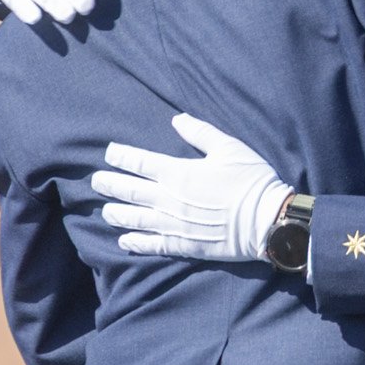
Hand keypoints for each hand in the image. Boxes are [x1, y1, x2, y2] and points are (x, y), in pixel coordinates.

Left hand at [91, 114, 292, 262]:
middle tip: (96, 182)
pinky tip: (123, 241)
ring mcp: (174, 224)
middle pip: (130, 191)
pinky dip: (135, 243)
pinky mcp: (183, 244)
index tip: (109, 153)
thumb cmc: (252, 180)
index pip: (140, 162)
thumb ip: (200, 133)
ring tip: (105, 211)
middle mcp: (169, 199)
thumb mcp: (230, 148)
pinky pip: (152, 244)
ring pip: (135, 218)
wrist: (267, 221)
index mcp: (179, 172)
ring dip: (117, 214)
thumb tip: (177, 119)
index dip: (121, 156)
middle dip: (110, 185)